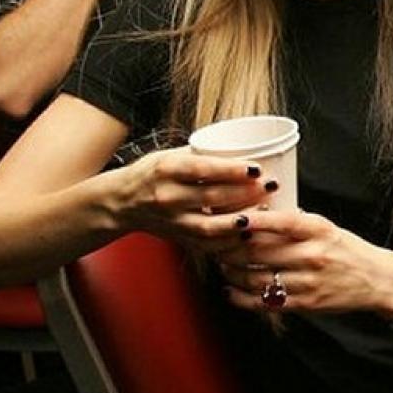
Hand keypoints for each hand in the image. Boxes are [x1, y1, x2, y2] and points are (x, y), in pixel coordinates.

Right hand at [110, 147, 271, 252]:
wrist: (121, 202)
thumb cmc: (153, 173)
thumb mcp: (171, 155)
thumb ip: (204, 154)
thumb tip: (247, 147)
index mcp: (167, 170)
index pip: (203, 170)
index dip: (232, 170)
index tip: (257, 169)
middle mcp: (167, 197)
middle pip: (213, 197)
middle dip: (246, 193)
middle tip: (271, 185)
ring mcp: (173, 222)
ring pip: (212, 226)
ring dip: (242, 221)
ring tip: (265, 211)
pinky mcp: (179, 238)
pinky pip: (208, 245)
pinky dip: (231, 243)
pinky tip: (251, 235)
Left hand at [217, 208, 392, 316]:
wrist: (378, 280)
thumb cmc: (349, 250)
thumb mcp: (328, 229)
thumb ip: (296, 223)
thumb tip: (258, 212)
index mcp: (319, 231)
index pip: (281, 221)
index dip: (252, 219)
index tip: (231, 217)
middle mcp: (313, 255)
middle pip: (260, 250)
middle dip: (231, 247)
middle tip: (215, 243)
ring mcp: (309, 281)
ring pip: (257, 277)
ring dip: (232, 272)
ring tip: (222, 266)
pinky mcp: (305, 303)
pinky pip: (265, 301)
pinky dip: (241, 297)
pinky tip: (230, 290)